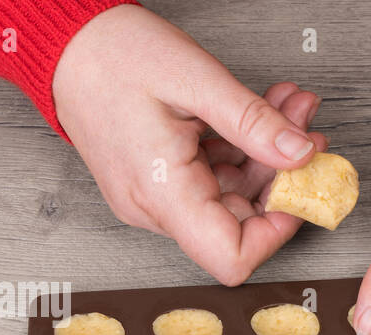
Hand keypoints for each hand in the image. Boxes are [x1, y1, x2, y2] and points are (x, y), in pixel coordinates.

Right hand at [52, 5, 326, 284]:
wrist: (63, 42)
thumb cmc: (110, 55)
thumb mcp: (196, 80)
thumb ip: (254, 123)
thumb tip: (302, 154)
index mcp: (162, 194)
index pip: (232, 257)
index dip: (277, 231)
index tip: (300, 187)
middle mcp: (155, 207)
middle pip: (240, 222)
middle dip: (282, 174)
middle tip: (307, 129)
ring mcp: (156, 196)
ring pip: (231, 195)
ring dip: (268, 154)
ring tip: (289, 109)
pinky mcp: (158, 180)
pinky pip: (212, 178)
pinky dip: (242, 149)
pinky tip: (261, 114)